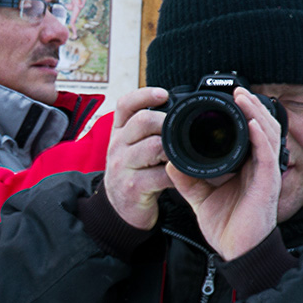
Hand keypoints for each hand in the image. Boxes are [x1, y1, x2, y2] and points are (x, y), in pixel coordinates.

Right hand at [104, 86, 175, 229]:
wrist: (119, 209)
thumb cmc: (134, 172)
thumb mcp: (132, 146)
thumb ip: (147, 129)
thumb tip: (178, 107)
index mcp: (119, 132)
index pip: (125, 105)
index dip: (144, 95)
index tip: (163, 94)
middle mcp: (117, 146)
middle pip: (142, 121)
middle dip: (167, 122)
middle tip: (183, 130)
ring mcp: (123, 167)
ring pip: (153, 147)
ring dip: (174, 149)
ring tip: (185, 153)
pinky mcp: (133, 187)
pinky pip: (160, 175)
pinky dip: (177, 173)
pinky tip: (183, 174)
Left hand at [167, 88, 280, 259]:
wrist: (236, 252)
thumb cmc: (226, 225)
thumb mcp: (199, 196)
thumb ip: (186, 178)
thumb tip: (169, 161)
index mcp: (246, 167)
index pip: (249, 133)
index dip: (242, 114)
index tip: (227, 98)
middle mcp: (259, 167)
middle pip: (262, 127)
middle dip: (251, 106)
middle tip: (238, 89)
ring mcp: (266, 174)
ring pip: (268, 134)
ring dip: (256, 113)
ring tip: (244, 97)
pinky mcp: (268, 184)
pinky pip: (267, 155)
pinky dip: (261, 136)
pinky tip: (253, 123)